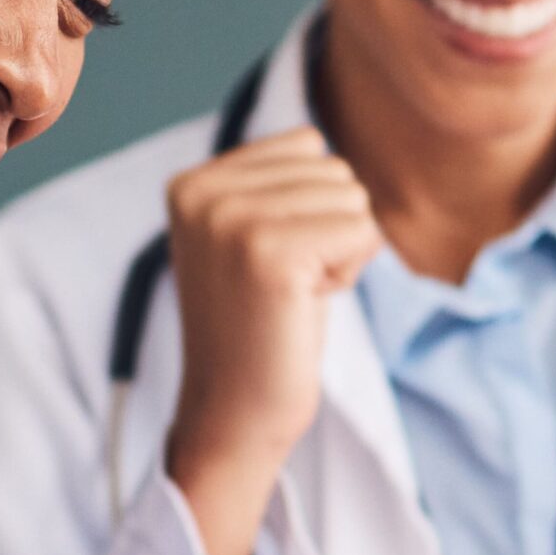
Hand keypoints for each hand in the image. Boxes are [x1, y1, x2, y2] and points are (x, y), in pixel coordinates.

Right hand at [161, 127, 381, 554]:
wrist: (233, 415)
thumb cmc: (259, 331)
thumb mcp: (250, 238)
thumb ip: (271, 184)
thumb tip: (318, 139)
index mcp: (193, 181)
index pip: (308, 146)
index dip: (311, 211)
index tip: (272, 266)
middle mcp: (203, 191)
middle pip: (334, 170)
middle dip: (330, 231)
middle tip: (285, 288)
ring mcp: (232, 220)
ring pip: (353, 198)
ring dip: (341, 253)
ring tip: (292, 296)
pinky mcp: (270, 255)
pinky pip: (363, 231)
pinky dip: (349, 273)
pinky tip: (305, 306)